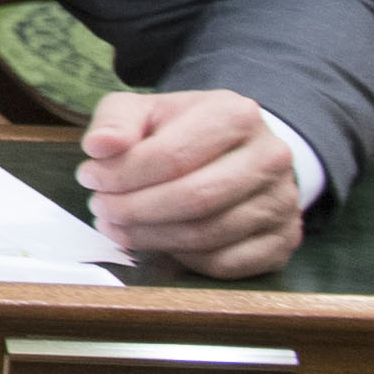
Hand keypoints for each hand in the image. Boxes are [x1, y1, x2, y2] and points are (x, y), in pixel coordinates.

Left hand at [81, 88, 307, 274]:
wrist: (236, 151)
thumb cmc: (182, 130)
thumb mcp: (145, 109)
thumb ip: (115, 121)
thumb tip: (98, 147)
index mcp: (236, 115)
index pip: (172, 155)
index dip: (123, 174)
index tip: (90, 178)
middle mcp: (271, 158)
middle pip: (194, 198)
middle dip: (134, 208)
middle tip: (101, 207)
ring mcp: (283, 203)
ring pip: (207, 235)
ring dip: (150, 236)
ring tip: (116, 225)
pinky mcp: (284, 242)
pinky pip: (226, 263)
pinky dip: (182, 259)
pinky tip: (156, 242)